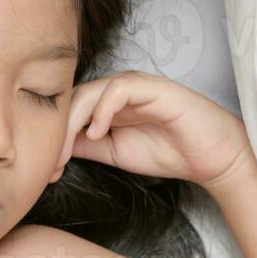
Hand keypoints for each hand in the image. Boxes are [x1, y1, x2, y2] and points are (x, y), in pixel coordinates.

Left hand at [67, 71, 252, 190]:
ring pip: (90, 91)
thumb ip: (84, 146)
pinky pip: (118, 88)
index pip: (69, 111)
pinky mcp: (154, 88)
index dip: (53, 137)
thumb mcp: (113, 153)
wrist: (210, 159)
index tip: (47, 170)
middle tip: (52, 165)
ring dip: (73, 123)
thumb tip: (51, 150)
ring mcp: (136, 87)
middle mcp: (117, 91)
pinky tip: (96, 133)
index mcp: (107, 105)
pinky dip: (102, 109)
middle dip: (57, 133)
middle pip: (73, 100)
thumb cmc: (167, 152)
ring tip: (68, 154)